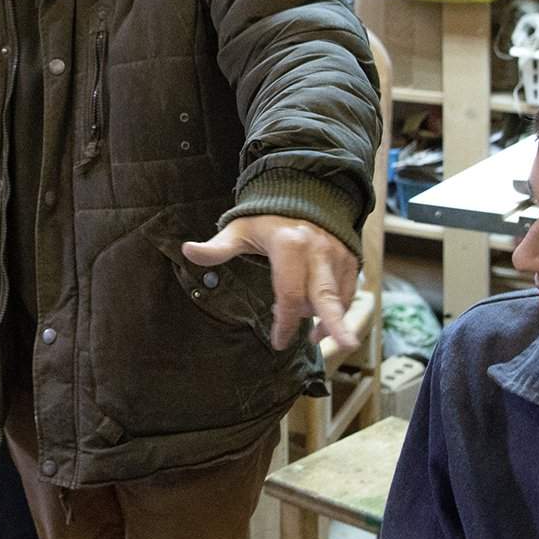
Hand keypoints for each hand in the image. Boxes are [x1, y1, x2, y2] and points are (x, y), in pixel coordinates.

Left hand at [182, 215, 358, 349]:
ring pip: (337, 298)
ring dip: (327, 320)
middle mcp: (317, 251)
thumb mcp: (240, 229)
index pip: (289, 294)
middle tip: (345, 346)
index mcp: (289, 244)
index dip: (285, 323)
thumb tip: (188, 250)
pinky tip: (325, 323)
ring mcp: (337, 254)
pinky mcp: (350, 258)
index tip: (278, 342)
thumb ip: (218, 247)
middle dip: (336, 323)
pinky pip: (348, 291)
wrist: (305, 193)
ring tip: (316, 337)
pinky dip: (339, 309)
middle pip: (326, 296)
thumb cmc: (267, 218)